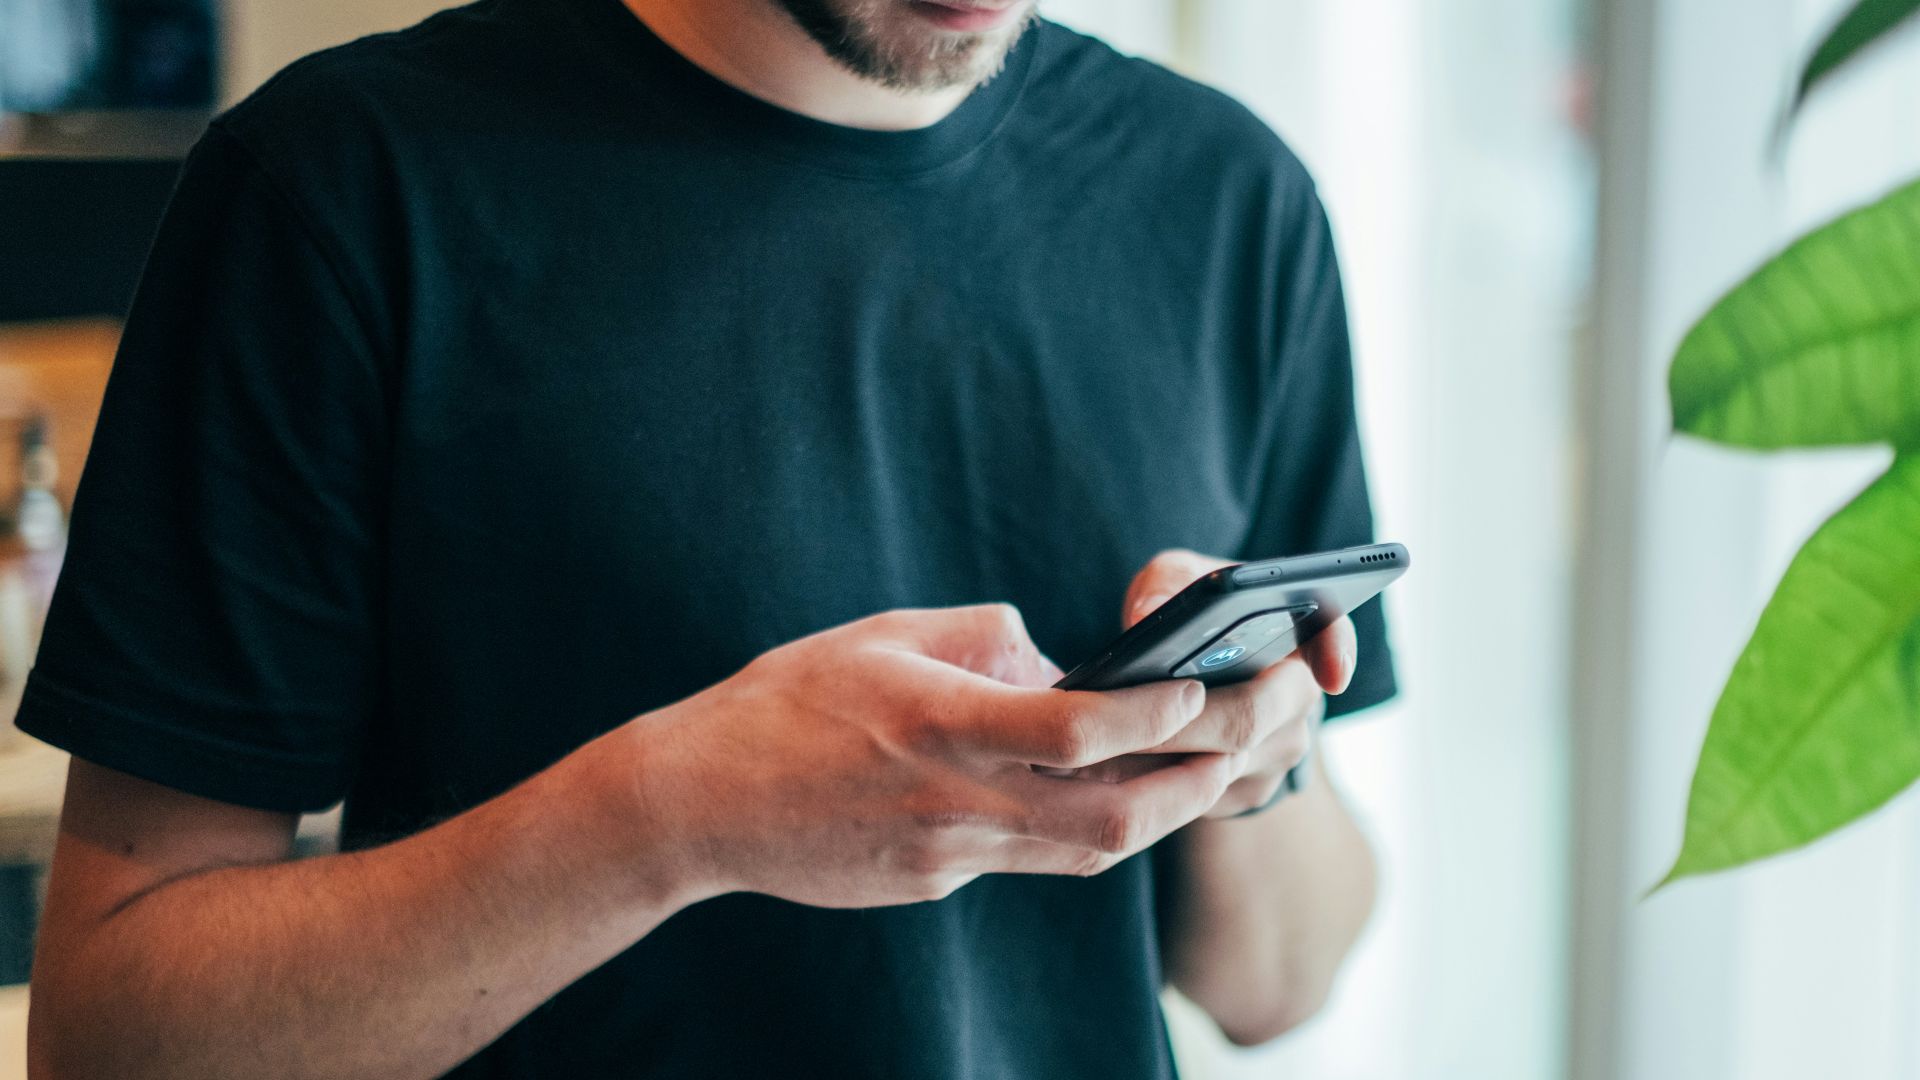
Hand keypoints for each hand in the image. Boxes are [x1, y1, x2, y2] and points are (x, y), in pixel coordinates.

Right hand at [628, 604, 1240, 907]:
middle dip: (1199, 781)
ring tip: (1209, 769)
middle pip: (1115, 819)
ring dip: (1162, 814)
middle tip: (1253, 737)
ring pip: (1089, 855)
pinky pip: (1034, 861)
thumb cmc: (784, 702)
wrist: (699, 804)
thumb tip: (1055, 657)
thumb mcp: (884, 636)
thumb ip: (982, 640)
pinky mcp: (936, 884)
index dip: (1159, 712)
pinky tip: (1109, 796)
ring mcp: (950, 857)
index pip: (1082, 730)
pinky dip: (1084, 829)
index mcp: (944, 726)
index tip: (1207, 682)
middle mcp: (958, 802)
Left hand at [1060, 549, 1357, 817]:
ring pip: (1219, 764)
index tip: (1331, 674)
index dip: (1336, 652)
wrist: (1194, 679)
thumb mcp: (1176, 582)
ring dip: (1155, 756)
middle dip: (1180, 718)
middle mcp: (1297, 697)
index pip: (1331, 634)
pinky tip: (1099, 771)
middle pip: (1249, 716)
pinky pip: (1199, 795)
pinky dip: (1149, 783)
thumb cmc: (1186, 616)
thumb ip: (1167, 584)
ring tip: (1086, 746)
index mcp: (1295, 634)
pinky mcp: (1244, 794)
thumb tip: (1150, 616)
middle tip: (1116, 716)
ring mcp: (1276, 754)